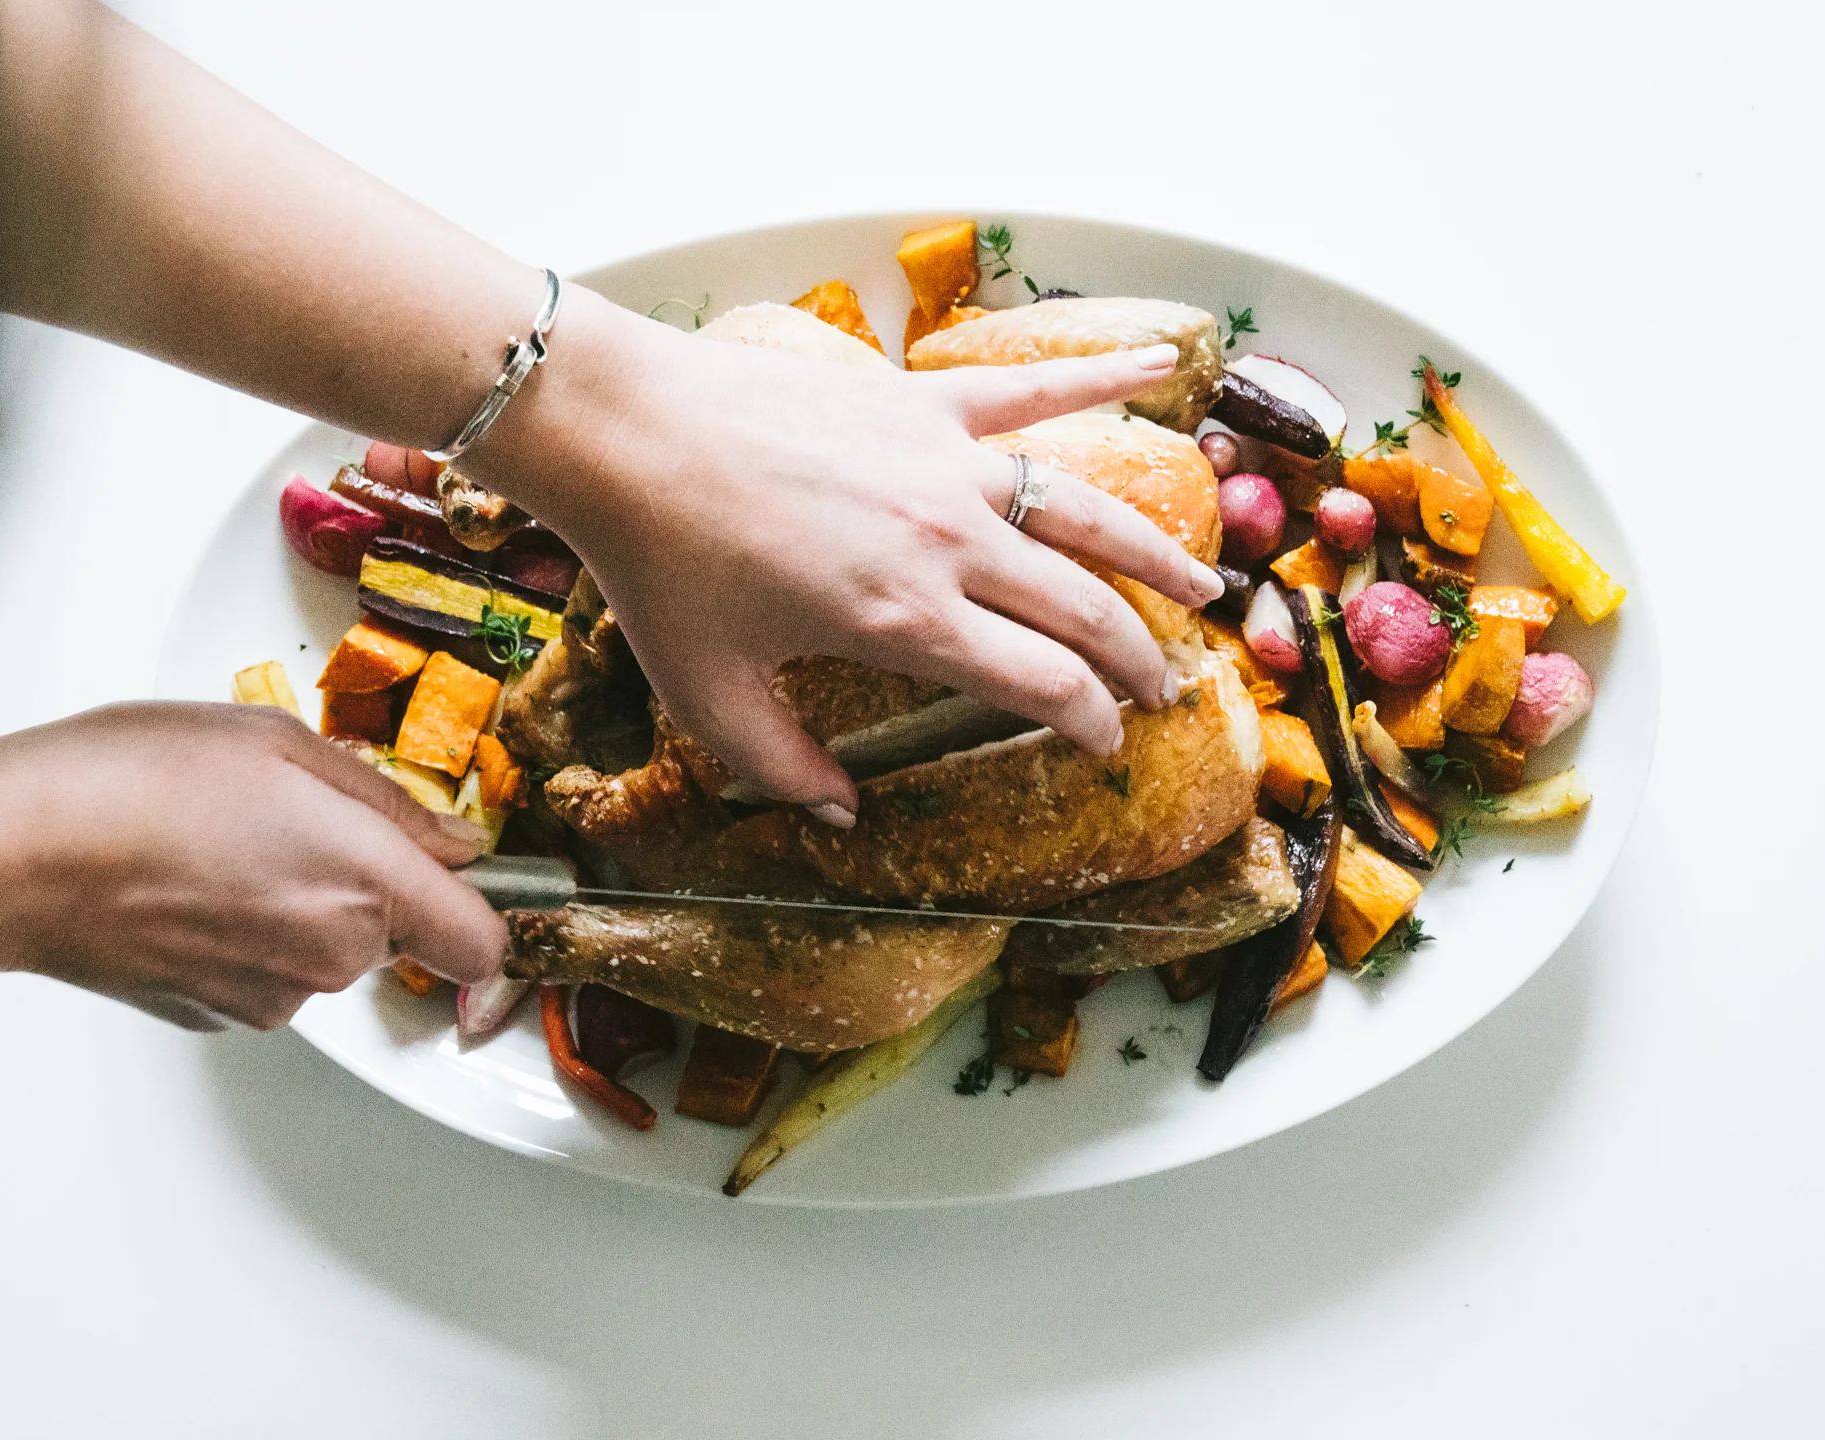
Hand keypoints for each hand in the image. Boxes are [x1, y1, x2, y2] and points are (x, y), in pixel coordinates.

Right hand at [0, 703, 506, 1055]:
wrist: (12, 853)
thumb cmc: (132, 779)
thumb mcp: (279, 742)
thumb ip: (385, 800)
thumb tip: (451, 841)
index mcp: (365, 881)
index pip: (485, 943)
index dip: (488, 911)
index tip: (478, 880)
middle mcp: (331, 955)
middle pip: (398, 936)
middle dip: (368, 884)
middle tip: (294, 821)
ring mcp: (272, 996)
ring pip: (328, 954)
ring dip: (301, 907)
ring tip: (223, 846)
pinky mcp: (216, 1016)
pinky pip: (267, 974)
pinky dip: (246, 936)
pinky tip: (190, 888)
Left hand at [473, 291, 1223, 822]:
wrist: (624, 432)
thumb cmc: (660, 568)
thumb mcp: (710, 697)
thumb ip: (782, 769)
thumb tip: (841, 818)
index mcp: (909, 620)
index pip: (1042, 685)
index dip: (1089, 722)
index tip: (1104, 744)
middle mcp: (950, 541)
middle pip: (1081, 606)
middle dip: (1135, 657)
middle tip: (1163, 688)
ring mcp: (944, 462)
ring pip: (1083, 507)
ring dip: (1152, 548)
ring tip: (1200, 582)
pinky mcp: (921, 399)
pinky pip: (1029, 389)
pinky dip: (1100, 373)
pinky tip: (1164, 357)